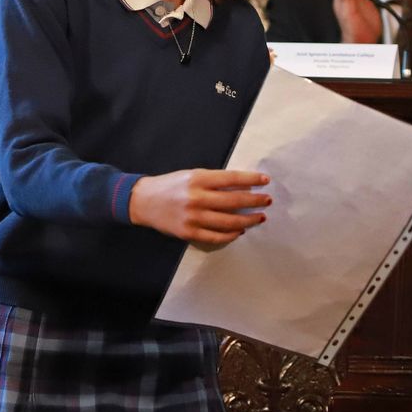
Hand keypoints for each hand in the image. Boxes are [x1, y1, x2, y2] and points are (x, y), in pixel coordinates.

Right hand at [129, 168, 270, 246]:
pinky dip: (231, 235)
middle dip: (255, 201)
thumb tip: (243, 187)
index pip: (231, 179)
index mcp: (198, 179)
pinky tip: (240, 231)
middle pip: (234, 201)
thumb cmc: (171, 185)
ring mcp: (193, 217)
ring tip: (260, 217)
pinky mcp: (189, 233)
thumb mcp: (191, 175)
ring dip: (248, 220)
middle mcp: (197, 198)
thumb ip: (214, 180)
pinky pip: (216, 237)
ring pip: (228, 222)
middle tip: (268, 201)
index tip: (265, 180)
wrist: (144, 201)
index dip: (251, 180)